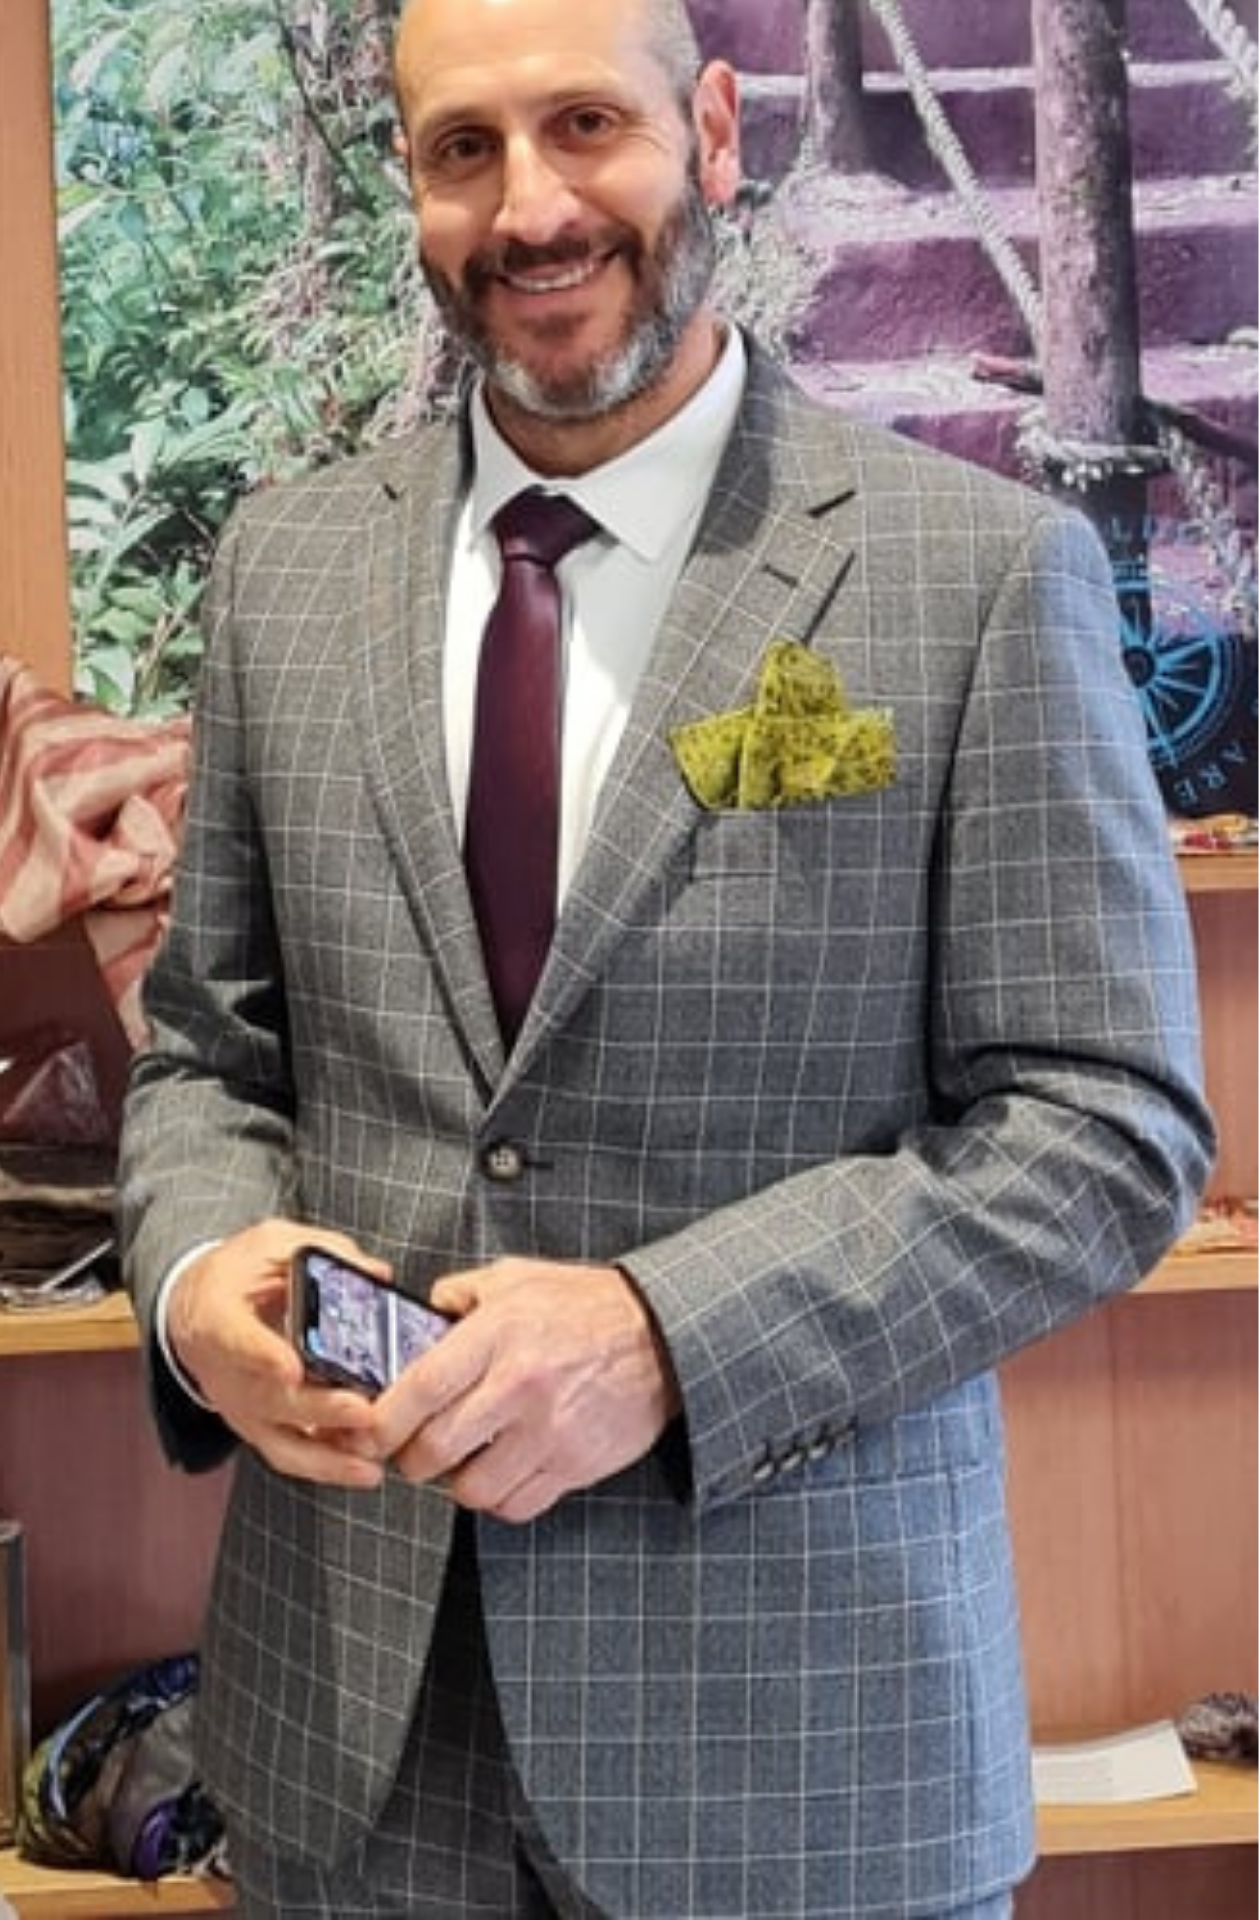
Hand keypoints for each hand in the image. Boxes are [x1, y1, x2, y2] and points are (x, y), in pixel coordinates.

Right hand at [166, 1220, 384, 1487]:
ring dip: (325, 1459)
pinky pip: (289, 1456)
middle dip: (319, 1410)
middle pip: (269, 1400)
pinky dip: (324, 1467)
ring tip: (368, 1466)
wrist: (193, 1308)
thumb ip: (323, 1252)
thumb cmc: (236, 1274)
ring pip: (278, 1443)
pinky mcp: (256, 1426)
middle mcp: (224, 1372)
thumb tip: (377, 1273)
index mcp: (218, 1316)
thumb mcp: (271, 1243)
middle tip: (363, 1412)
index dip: (262, 1355)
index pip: (236, 1339)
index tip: (290, 1367)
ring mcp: (240, 1406)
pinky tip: (363, 1470)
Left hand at [365, 1258, 680, 1522]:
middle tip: (413, 1450)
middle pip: (434, 1450)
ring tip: (463, 1460)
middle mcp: (519, 1387)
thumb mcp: (519, 1278)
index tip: (368, 1430)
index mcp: (498, 1335)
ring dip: (456, 1482)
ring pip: (471, 1489)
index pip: (418, 1390)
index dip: (381, 1421)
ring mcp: (548, 1432)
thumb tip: (420, 1314)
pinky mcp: (574, 1464)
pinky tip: (501, 1471)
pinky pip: (515, 1505)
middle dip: (411, 1459)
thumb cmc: (588, 1306)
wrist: (663, 1335)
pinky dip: (499, 1498)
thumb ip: (461, 1294)